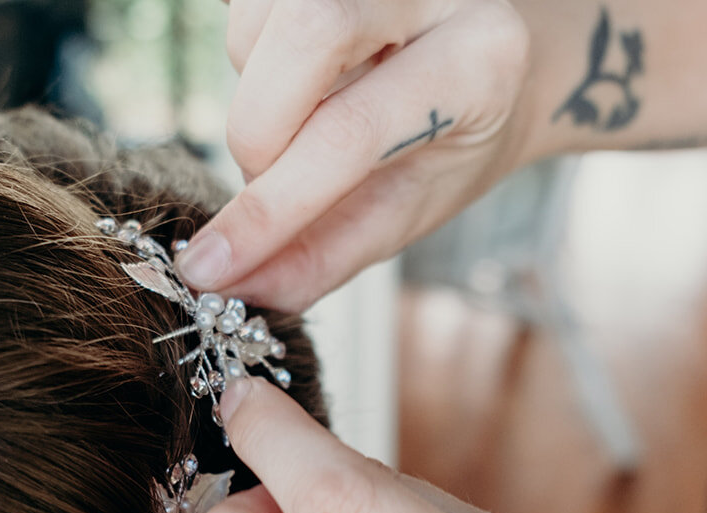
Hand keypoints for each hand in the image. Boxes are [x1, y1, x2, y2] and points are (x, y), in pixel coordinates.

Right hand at [174, 0, 533, 310]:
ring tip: (307, 111)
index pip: (351, 134)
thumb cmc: (455, 137)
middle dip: (257, 130)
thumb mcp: (410, 205)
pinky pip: (243, 2)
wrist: (495, 57)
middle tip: (270, 176)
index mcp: (478, 59)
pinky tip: (304, 70)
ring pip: (260, 17)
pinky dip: (252, 51)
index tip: (211, 266)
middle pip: (307, 33)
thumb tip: (234, 290)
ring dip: (255, 86)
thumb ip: (326, 253)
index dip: (272, 207)